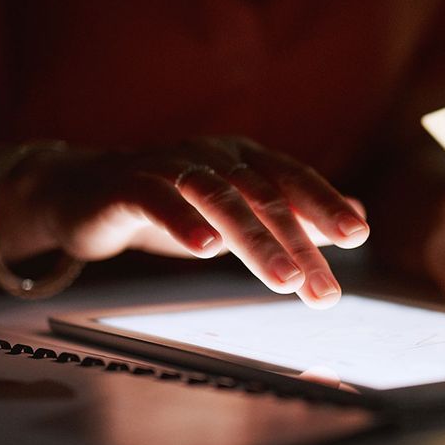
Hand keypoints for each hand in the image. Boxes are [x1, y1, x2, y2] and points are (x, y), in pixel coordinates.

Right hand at [2, 136, 368, 307]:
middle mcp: (213, 154)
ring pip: (219, 198)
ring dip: (255, 240)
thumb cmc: (174, 205)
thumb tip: (359, 217)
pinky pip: (158, 199)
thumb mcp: (240, 212)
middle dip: (299, 243)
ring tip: (283, 281)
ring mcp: (170, 166)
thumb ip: (296, 215)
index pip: (293, 179)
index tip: (358, 235)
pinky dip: (182, 221)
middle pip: (263, 196)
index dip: (326, 203)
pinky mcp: (127, 185)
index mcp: (244, 158)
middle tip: (323, 289)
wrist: (85, 195)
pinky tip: (203, 248)